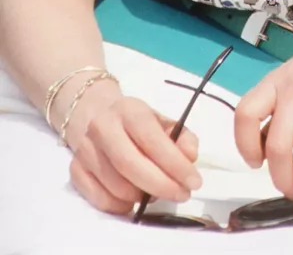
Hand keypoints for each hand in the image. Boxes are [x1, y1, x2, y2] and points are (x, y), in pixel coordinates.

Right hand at [65, 82, 201, 214]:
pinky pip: (99, 199)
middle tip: (182, 195)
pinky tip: (133, 199)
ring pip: (115, 186)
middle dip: (160, 185)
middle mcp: (103, 127)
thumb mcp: (162, 121)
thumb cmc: (136, 122)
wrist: (95, 113)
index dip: (174, 163)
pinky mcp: (75, 170)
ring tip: (156, 192)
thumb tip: (190, 157)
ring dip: (142, 197)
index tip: (194, 181)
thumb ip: (182, 137)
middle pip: (130, 165)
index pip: (152, 139)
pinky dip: (121, 206)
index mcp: (129, 110)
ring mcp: (85, 150)